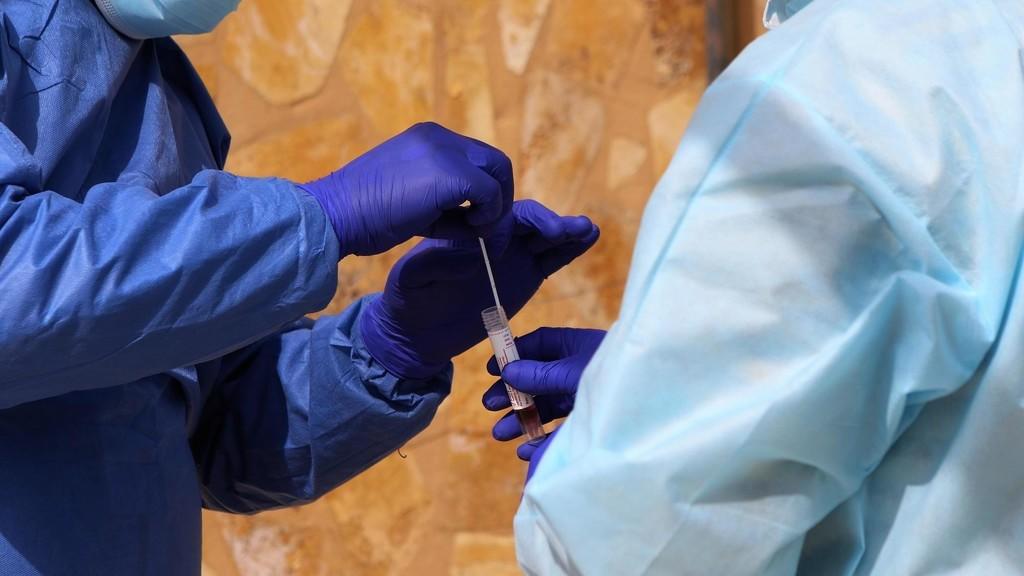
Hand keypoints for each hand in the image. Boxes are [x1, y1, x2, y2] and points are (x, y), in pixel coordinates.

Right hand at [301, 122, 512, 256]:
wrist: (335, 215)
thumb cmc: (364, 216)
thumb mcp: (409, 196)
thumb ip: (443, 198)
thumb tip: (480, 218)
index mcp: (427, 138)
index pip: (475, 158)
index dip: (483, 190)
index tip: (472, 218)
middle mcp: (438, 136)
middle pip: (495, 161)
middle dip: (499, 197)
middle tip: (485, 227)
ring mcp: (445, 151)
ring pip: (498, 173)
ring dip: (495, 207)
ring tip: (472, 231)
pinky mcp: (451, 174)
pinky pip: (491, 194)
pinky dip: (488, 216)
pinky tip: (467, 231)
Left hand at [360, 200, 598, 378]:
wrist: (417, 333)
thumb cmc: (409, 301)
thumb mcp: (412, 279)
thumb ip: (437, 262)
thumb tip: (472, 251)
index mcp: (468, 230)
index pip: (500, 215)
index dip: (520, 218)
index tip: (535, 228)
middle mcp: (494, 238)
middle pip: (529, 222)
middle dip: (551, 223)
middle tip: (570, 228)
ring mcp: (512, 256)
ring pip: (545, 238)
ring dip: (567, 231)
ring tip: (588, 229)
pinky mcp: (525, 276)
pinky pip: (551, 259)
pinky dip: (570, 248)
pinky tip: (589, 238)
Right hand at [482, 327, 605, 459]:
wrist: (655, 405)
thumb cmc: (616, 377)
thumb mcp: (573, 371)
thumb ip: (541, 373)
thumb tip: (509, 371)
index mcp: (575, 346)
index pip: (538, 344)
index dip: (514, 354)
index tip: (492, 369)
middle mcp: (577, 370)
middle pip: (536, 379)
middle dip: (512, 392)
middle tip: (489, 405)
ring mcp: (583, 398)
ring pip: (545, 407)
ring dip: (521, 420)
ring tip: (499, 434)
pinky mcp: (589, 424)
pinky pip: (560, 431)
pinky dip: (541, 440)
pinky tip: (526, 450)